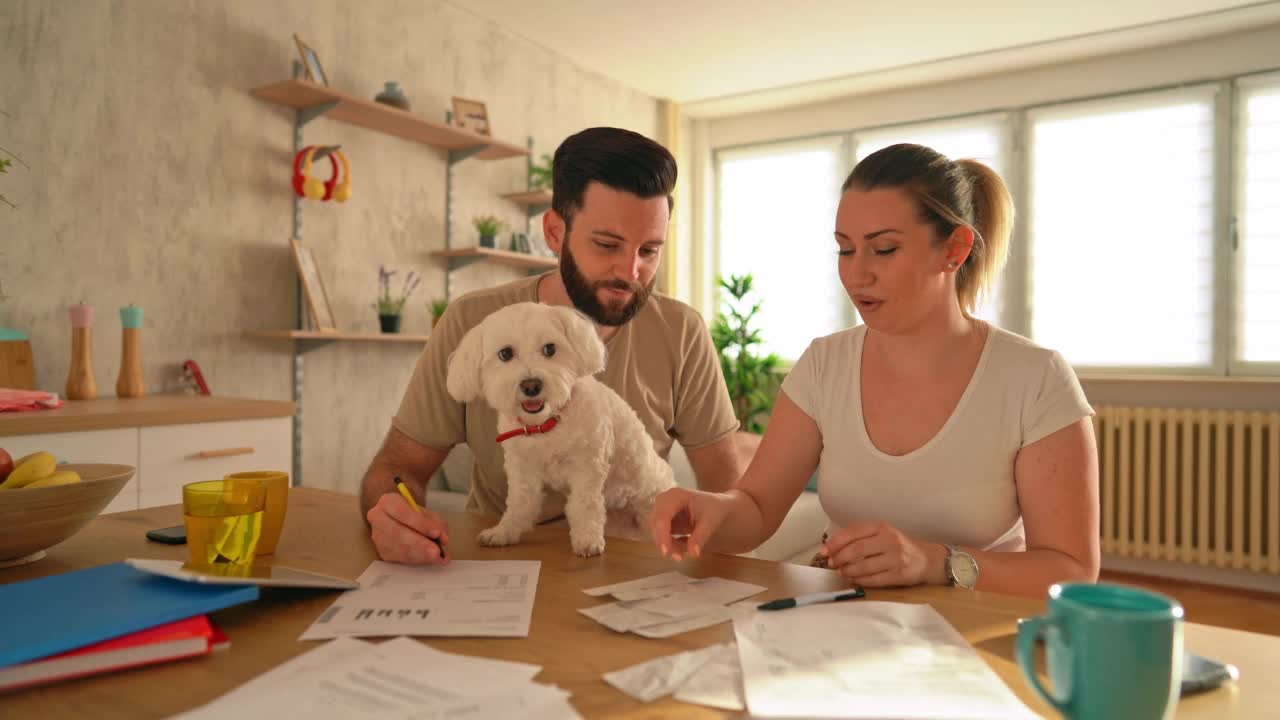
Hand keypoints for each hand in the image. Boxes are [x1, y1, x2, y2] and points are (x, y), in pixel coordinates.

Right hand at [366, 492, 450, 564]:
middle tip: (436, 551)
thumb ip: (436, 524)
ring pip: (398, 549)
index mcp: (388, 502)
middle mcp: (378, 518)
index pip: (403, 513)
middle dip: (419, 544)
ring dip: (420, 555)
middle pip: (397, 533)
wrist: (398, 519)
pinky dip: (417, 560)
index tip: (436, 533)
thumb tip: (442, 539)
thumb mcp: (427, 513)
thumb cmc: (413, 514)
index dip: (420, 524)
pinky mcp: (382, 552)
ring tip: (437, 557)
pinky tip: (428, 559)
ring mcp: (378, 537)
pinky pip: (400, 559)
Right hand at [648, 487, 731, 559]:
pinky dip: (669, 544)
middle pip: (655, 523)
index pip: (663, 516)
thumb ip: (700, 537)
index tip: (666, 552)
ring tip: (681, 555)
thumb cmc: (714, 509)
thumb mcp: (711, 522)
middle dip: (664, 542)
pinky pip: (660, 535)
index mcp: (676, 495)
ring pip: (656, 531)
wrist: (717, 506)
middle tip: (679, 557)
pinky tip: (682, 549)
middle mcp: (665, 500)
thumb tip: (693, 553)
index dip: (662, 534)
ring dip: (667, 544)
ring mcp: (662, 509)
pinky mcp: (663, 520)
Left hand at [820, 521, 939, 586]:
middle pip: (857, 550)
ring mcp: (896, 558)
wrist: (926, 559)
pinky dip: (860, 580)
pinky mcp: (899, 574)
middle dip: (839, 558)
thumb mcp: (881, 534)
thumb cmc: (898, 546)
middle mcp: (889, 540)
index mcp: (882, 527)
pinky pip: (874, 579)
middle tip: (831, 563)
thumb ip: (859, 537)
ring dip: (848, 571)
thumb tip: (832, 548)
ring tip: (842, 572)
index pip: (853, 532)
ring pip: (864, 566)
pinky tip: (854, 579)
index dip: (835, 542)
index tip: (824, 551)